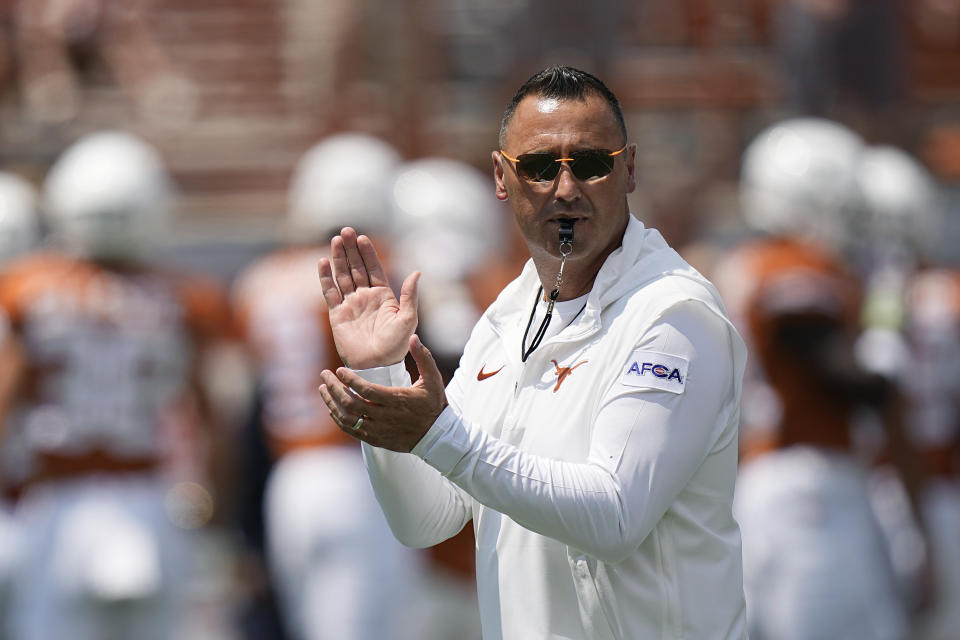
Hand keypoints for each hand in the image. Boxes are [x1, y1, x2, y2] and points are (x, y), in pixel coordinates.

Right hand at [318, 227, 419, 368]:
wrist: (377, 365)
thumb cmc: (396, 346)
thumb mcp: (408, 318)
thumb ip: (410, 295)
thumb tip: (417, 272)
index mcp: (383, 295)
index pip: (374, 268)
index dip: (368, 253)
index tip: (362, 238)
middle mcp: (365, 296)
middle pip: (356, 267)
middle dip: (351, 249)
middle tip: (345, 231)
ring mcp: (350, 304)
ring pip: (342, 275)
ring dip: (339, 258)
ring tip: (335, 240)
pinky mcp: (337, 314)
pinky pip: (330, 292)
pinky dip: (325, 277)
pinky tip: (323, 262)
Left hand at [318, 335, 448, 451]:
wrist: (437, 435)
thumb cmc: (434, 404)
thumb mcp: (433, 378)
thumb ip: (423, 357)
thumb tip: (413, 337)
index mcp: (398, 400)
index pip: (366, 390)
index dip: (350, 380)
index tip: (339, 370)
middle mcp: (386, 416)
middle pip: (351, 403)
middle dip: (334, 388)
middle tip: (324, 375)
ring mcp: (380, 430)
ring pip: (348, 418)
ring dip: (332, 403)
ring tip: (323, 389)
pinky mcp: (377, 439)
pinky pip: (352, 430)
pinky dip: (339, 419)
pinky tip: (332, 408)